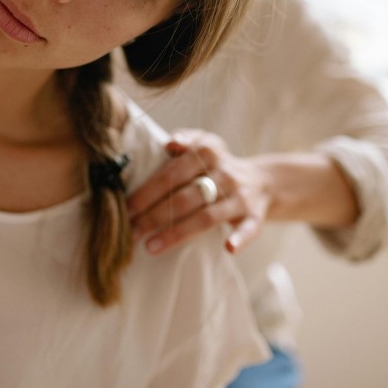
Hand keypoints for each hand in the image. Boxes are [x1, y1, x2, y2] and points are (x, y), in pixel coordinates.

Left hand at [128, 129, 270, 254]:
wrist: (261, 181)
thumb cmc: (217, 166)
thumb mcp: (204, 144)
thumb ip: (185, 140)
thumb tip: (169, 143)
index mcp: (209, 152)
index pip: (172, 174)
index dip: (147, 193)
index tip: (126, 209)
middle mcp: (225, 174)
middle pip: (184, 198)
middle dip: (153, 217)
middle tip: (130, 233)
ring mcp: (241, 196)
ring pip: (207, 217)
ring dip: (178, 233)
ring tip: (151, 247)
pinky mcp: (255, 216)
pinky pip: (249, 228)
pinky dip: (240, 238)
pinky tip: (229, 248)